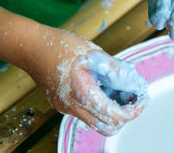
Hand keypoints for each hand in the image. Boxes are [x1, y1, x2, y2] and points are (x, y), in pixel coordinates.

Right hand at [29, 29, 147, 135]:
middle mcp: (73, 107)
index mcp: (82, 94)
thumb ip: (114, 69)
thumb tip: (133, 81)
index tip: (143, 99)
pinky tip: (106, 87)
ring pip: (97, 122)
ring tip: (122, 91)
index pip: (115, 116)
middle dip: (125, 115)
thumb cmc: (59, 46)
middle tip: (135, 99)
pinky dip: (101, 106)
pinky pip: (87, 113)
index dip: (134, 111)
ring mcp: (66, 108)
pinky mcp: (63, 104)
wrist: (30, 48)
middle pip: (107, 127)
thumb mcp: (92, 53)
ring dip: (113, 111)